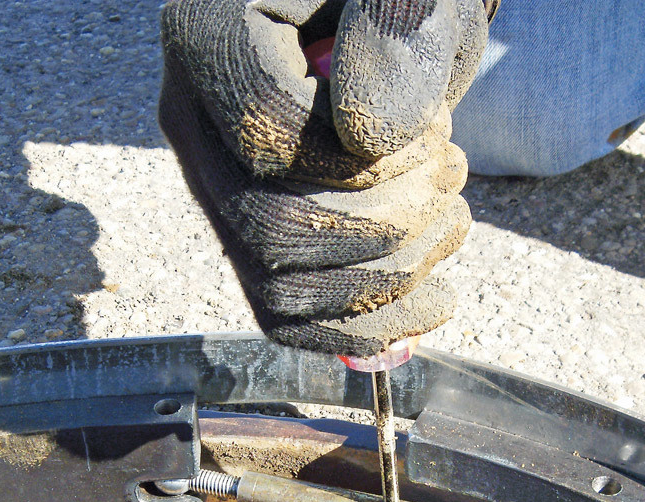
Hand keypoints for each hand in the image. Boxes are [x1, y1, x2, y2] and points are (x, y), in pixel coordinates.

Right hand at [159, 0, 488, 356]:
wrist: (385, 28)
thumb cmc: (396, 1)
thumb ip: (395, 36)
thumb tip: (371, 135)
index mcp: (205, 37)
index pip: (264, 129)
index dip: (361, 157)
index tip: (429, 131)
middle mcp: (191, 123)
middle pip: (269, 227)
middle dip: (389, 226)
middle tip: (452, 175)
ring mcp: (216, 192)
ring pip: (280, 287)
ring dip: (391, 276)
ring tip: (453, 221)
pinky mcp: (249, 241)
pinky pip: (286, 318)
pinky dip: (367, 326)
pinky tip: (436, 301)